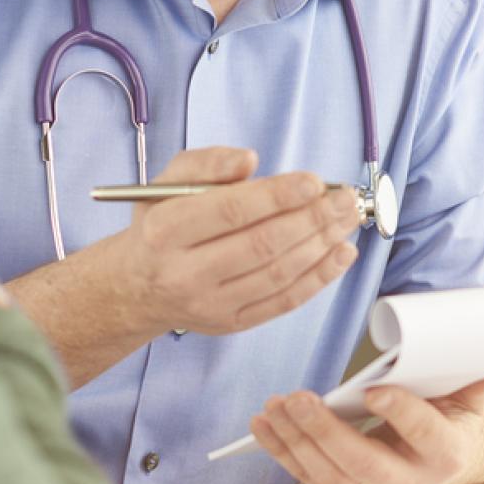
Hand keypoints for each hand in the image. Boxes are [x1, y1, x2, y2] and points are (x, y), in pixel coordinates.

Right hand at [104, 146, 360, 337]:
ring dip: (322, 245)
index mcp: (166, 231)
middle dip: (312, 219)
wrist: (136, 287)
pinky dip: (319, 278)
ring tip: (347, 219)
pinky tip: (341, 253)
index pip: (230, 211)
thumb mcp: (167, 182)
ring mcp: (210, 304)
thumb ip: (206, 163)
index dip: (277, 196)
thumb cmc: (160, 225)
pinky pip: (283, 302)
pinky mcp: (231, 323)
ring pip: (278, 275)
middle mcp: (185, 273)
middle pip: (261, 245)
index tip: (313, 181)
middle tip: (344, 199)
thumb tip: (248, 160)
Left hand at [247, 376, 483, 483]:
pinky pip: (309, 476)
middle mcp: (411, 483)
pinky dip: (281, 451)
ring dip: (296, 441)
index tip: (374, 389)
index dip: (401, 414)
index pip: (425, 436)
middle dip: (327, 435)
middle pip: (364, 465)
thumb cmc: (456, 420)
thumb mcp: (474, 397)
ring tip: (275, 405)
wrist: (446, 460)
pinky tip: (262, 424)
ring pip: (330, 475)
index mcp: (448, 453)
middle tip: (300, 399)